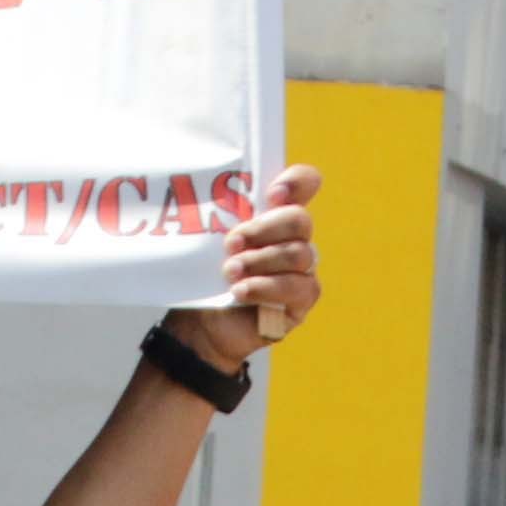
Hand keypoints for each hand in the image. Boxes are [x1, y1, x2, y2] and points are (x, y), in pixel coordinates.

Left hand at [171, 166, 323, 366]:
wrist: (201, 323)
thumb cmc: (205, 276)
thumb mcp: (208, 239)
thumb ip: (218, 213)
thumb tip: (202, 182)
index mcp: (273, 215)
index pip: (304, 183)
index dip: (297, 182)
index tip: (272, 194)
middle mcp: (294, 239)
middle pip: (300, 220)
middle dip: (264, 229)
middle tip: (232, 243)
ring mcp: (302, 270)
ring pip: (298, 254)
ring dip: (259, 261)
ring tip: (230, 272)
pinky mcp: (302, 300)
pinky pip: (297, 287)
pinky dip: (265, 288)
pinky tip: (241, 293)